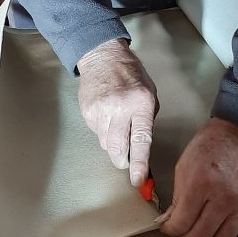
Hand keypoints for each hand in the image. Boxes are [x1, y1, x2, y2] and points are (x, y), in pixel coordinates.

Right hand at [77, 38, 157, 185]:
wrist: (103, 57)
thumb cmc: (131, 75)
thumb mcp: (150, 94)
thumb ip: (147, 120)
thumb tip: (141, 148)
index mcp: (141, 103)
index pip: (141, 139)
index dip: (139, 163)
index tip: (137, 179)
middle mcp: (120, 108)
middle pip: (118, 149)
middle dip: (123, 160)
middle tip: (127, 159)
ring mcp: (101, 110)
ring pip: (106, 144)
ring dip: (113, 142)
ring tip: (117, 123)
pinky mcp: (87, 112)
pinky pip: (96, 133)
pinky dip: (103, 130)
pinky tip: (107, 114)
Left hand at [159, 118, 237, 236]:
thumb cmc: (209, 147)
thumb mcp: (183, 166)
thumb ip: (177, 197)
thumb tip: (171, 222)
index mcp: (200, 184)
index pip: (181, 224)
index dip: (171, 230)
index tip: (170, 228)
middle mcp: (223, 197)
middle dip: (186, 236)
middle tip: (185, 228)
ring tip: (205, 226)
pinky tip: (229, 228)